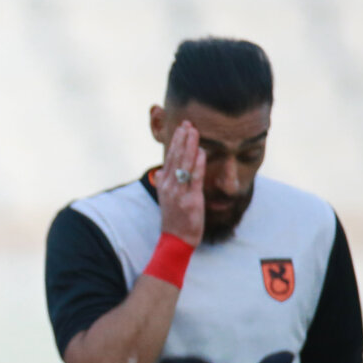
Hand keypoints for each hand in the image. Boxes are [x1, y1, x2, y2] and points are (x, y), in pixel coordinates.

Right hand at [158, 121, 206, 245]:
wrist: (176, 239)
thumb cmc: (174, 220)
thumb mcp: (166, 200)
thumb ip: (164, 184)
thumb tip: (160, 173)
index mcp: (164, 185)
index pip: (170, 159)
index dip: (175, 142)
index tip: (181, 128)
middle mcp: (169, 186)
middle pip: (175, 158)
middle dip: (182, 139)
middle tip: (187, 123)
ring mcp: (179, 193)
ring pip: (184, 165)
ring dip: (189, 146)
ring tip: (193, 131)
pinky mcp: (190, 200)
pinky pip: (194, 178)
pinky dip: (198, 164)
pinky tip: (201, 152)